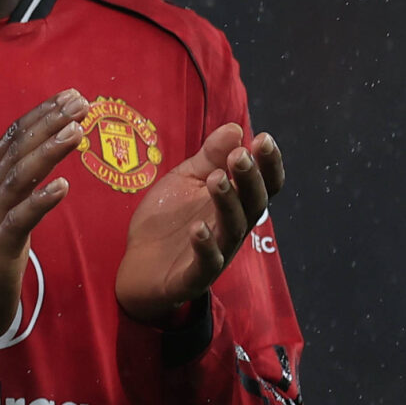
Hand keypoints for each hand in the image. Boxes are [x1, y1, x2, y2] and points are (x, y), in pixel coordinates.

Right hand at [0, 91, 86, 344]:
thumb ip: (15, 181)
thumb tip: (43, 149)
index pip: (12, 138)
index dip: (41, 115)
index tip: (71, 95)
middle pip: (16, 151)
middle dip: (48, 123)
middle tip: (80, 102)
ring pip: (17, 179)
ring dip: (46, 153)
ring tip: (75, 132)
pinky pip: (18, 221)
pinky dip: (39, 202)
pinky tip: (62, 188)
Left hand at [115, 123, 283, 322]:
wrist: (137, 268)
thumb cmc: (167, 221)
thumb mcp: (185, 182)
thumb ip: (209, 157)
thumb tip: (235, 128)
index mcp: (234, 204)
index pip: (263, 183)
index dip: (268, 163)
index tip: (263, 138)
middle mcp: (231, 228)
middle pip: (253, 203)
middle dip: (249, 178)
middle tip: (241, 155)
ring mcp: (216, 253)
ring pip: (232, 229)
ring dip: (227, 203)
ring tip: (217, 179)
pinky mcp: (193, 276)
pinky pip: (206, 263)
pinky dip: (204, 246)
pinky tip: (197, 228)